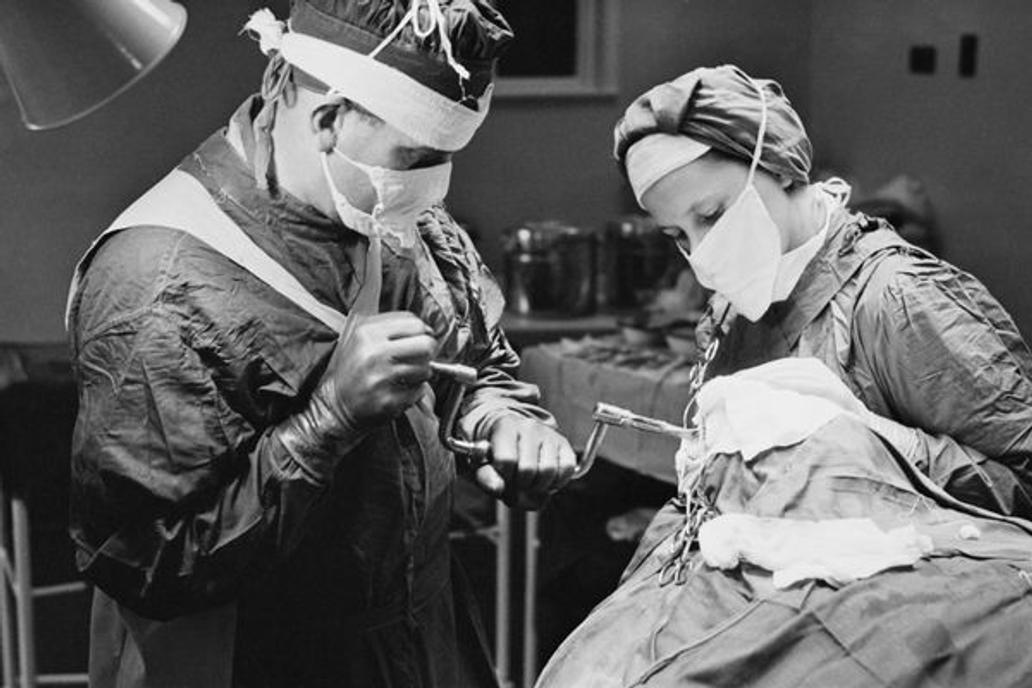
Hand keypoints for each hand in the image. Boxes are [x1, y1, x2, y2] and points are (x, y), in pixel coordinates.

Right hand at [318, 311, 436, 426]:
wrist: (336, 403)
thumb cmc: (355, 368)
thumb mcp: (363, 337)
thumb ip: (393, 326)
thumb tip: (428, 330)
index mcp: (367, 332)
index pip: (415, 323)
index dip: (423, 332)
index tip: (420, 340)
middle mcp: (373, 353)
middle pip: (426, 344)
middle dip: (427, 352)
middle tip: (419, 358)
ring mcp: (380, 378)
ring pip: (425, 369)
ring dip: (420, 374)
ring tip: (404, 376)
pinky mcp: (387, 401)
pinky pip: (419, 391)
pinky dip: (414, 392)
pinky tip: (398, 390)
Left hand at [473, 416, 576, 509]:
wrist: (511, 436)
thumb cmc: (494, 452)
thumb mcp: (481, 463)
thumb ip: (485, 477)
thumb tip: (498, 488)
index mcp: (505, 426)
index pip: (507, 461)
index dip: (503, 476)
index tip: (501, 476)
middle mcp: (530, 426)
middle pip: (528, 470)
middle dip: (520, 485)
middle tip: (515, 483)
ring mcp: (549, 434)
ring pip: (549, 472)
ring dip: (538, 487)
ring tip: (528, 483)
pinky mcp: (563, 443)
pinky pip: (566, 469)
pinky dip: (556, 482)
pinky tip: (544, 481)